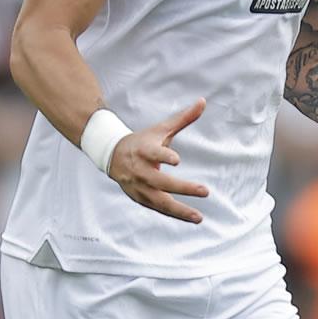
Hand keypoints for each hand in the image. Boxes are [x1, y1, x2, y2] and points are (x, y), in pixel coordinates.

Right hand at [108, 98, 209, 223]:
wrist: (113, 155)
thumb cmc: (144, 141)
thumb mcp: (161, 128)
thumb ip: (183, 118)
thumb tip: (203, 101)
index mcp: (145, 150)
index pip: (154, 153)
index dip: (163, 156)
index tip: (176, 160)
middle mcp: (141, 170)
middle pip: (161, 181)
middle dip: (183, 188)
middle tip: (204, 190)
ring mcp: (139, 186)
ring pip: (159, 201)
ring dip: (179, 210)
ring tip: (198, 217)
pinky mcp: (139, 198)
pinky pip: (158, 208)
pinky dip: (173, 214)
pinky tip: (190, 217)